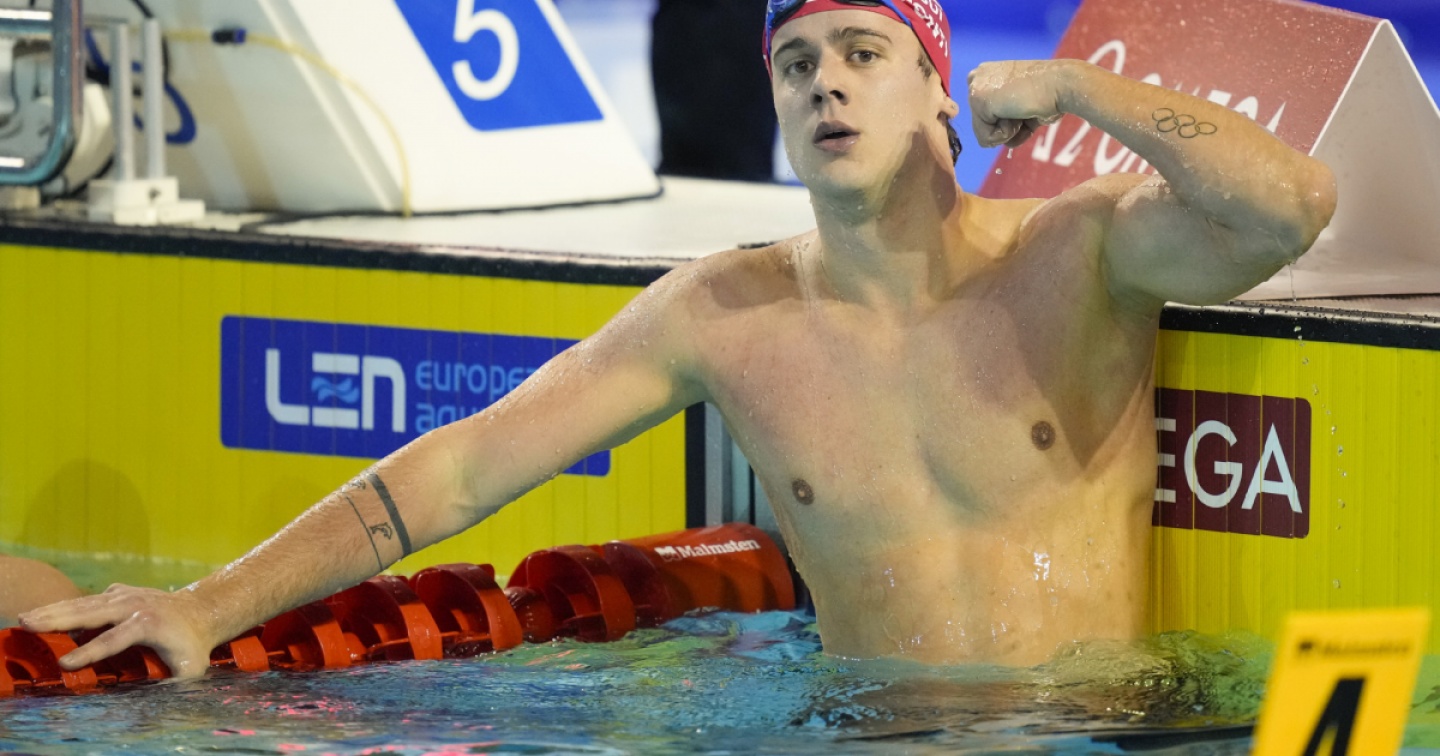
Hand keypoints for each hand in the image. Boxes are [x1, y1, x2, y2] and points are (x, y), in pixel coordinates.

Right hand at [19, 584, 218, 679]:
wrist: (202, 611)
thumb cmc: (193, 646)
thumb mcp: (189, 669)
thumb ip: (172, 686)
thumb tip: (154, 705)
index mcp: (149, 624)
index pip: (114, 640)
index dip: (89, 652)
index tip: (65, 663)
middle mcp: (134, 605)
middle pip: (91, 611)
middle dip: (59, 618)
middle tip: (29, 624)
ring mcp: (125, 595)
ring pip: (84, 602)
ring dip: (53, 609)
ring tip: (26, 618)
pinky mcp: (118, 592)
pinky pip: (88, 600)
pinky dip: (65, 606)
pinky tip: (44, 614)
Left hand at [967, 60, 1069, 148]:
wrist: (1061, 84)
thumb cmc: (1048, 95)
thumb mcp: (1020, 106)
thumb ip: (1005, 119)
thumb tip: (995, 142)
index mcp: (987, 75)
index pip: (985, 115)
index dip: (1008, 119)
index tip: (1024, 103)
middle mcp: (977, 78)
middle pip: (982, 125)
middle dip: (1008, 125)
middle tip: (1025, 106)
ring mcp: (975, 88)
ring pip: (983, 133)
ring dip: (1008, 129)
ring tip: (1022, 108)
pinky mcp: (978, 101)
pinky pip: (986, 138)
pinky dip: (1006, 133)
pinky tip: (1018, 112)